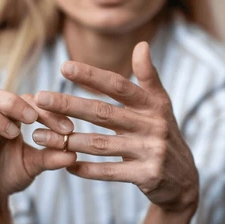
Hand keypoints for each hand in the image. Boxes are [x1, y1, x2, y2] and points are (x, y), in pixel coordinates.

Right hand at [0, 86, 76, 214]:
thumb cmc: (11, 174)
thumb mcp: (35, 165)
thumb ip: (51, 158)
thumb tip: (73, 153)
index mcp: (6, 117)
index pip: (21, 99)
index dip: (45, 110)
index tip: (67, 128)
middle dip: (9, 101)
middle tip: (32, 119)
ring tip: (12, 134)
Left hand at [32, 42, 198, 211]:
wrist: (184, 179)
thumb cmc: (164, 135)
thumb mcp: (161, 106)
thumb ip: (148, 77)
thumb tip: (142, 44)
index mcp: (154, 105)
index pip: (119, 86)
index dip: (92, 76)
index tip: (64, 67)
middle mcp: (154, 126)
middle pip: (104, 113)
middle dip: (70, 105)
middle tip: (40, 98)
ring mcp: (151, 152)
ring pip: (102, 144)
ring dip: (69, 141)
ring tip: (40, 136)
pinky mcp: (147, 175)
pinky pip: (110, 172)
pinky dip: (87, 169)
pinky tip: (66, 164)